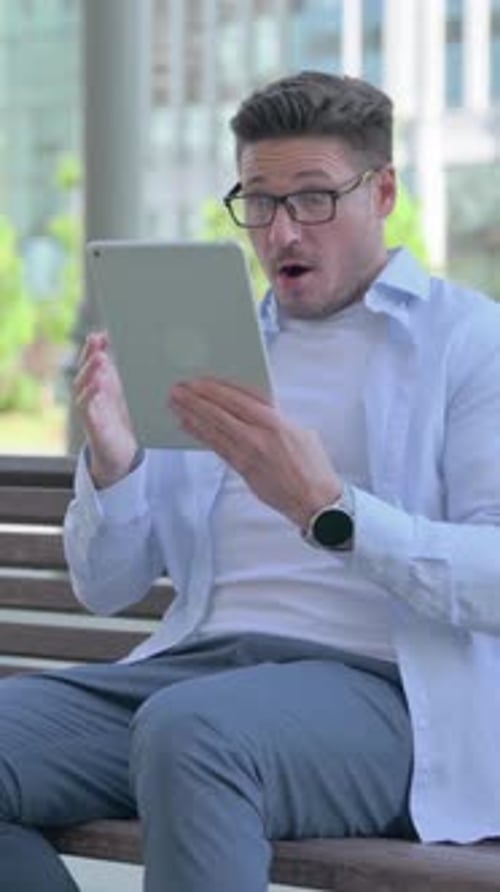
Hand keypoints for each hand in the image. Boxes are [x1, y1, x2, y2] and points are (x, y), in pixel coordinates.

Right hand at [74, 331, 137, 487]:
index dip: (94, 347)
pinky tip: (97, 383)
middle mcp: (88, 393)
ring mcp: (87, 408)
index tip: (100, 333)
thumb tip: (127, 350)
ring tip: (100, 358)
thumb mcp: (123, 393)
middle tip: (97, 340)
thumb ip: (121, 373)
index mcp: (98, 384)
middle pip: (84, 369)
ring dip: (90, 370)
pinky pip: (86, 406)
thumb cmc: (120, 420)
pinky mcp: (90, 424)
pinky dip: (90, 393)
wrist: (119, 453)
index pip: (92, 361)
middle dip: (89, 354)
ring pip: (81, 385)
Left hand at [169, 377, 342, 528]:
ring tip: (175, 403)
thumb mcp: (299, 432)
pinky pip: (217, 447)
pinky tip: (187, 426)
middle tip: (178, 388)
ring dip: (192, 414)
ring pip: (214, 428)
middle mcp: (260, 435)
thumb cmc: (312, 466)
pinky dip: (200, 434)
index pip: (240, 398)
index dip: (216, 388)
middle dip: (197, 398)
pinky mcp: (243, 469)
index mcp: (276, 422)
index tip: (199, 380)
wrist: (316, 499)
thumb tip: (252, 410)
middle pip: (221, 411)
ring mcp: (249, 453)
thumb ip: (274, 419)